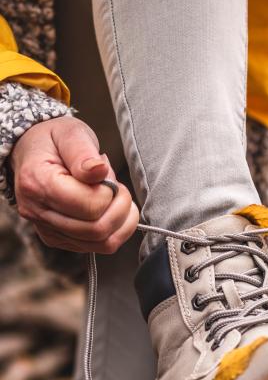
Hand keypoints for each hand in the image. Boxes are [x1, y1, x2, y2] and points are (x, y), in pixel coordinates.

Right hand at [10, 116, 137, 253]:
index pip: (90, 205)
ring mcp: (49, 230)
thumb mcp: (70, 133)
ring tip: (116, 197)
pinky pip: (99, 246)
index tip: (107, 174)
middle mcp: (38, 212)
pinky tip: (112, 210)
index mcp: (37, 183)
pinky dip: (117, 230)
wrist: (32, 152)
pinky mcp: (60, 239)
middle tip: (117, 186)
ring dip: (123, 221)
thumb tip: (100, 171)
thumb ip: (84, 152)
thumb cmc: (54, 141)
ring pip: (103, 243)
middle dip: (121, 207)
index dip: (110, 191)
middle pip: (97, 229)